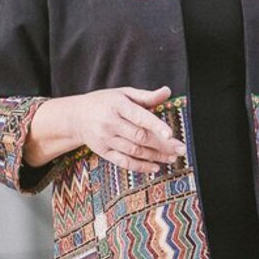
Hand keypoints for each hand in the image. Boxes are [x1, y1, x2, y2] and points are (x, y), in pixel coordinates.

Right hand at [29, 86, 184, 172]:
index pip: (140, 117)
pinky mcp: (103, 152)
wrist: (76, 117)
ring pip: (134, 151)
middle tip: (181, 149)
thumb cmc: (105, 102)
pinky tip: (155, 167)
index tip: (170, 134)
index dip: (156, 126)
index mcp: (118, 106)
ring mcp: (106, 139)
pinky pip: (124, 162)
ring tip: (173, 158)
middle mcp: (111, 123)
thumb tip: (167, 91)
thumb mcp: (124, 93)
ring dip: (155, 156)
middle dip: (163, 145)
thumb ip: (146, 96)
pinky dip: (140, 166)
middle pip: (140, 137)